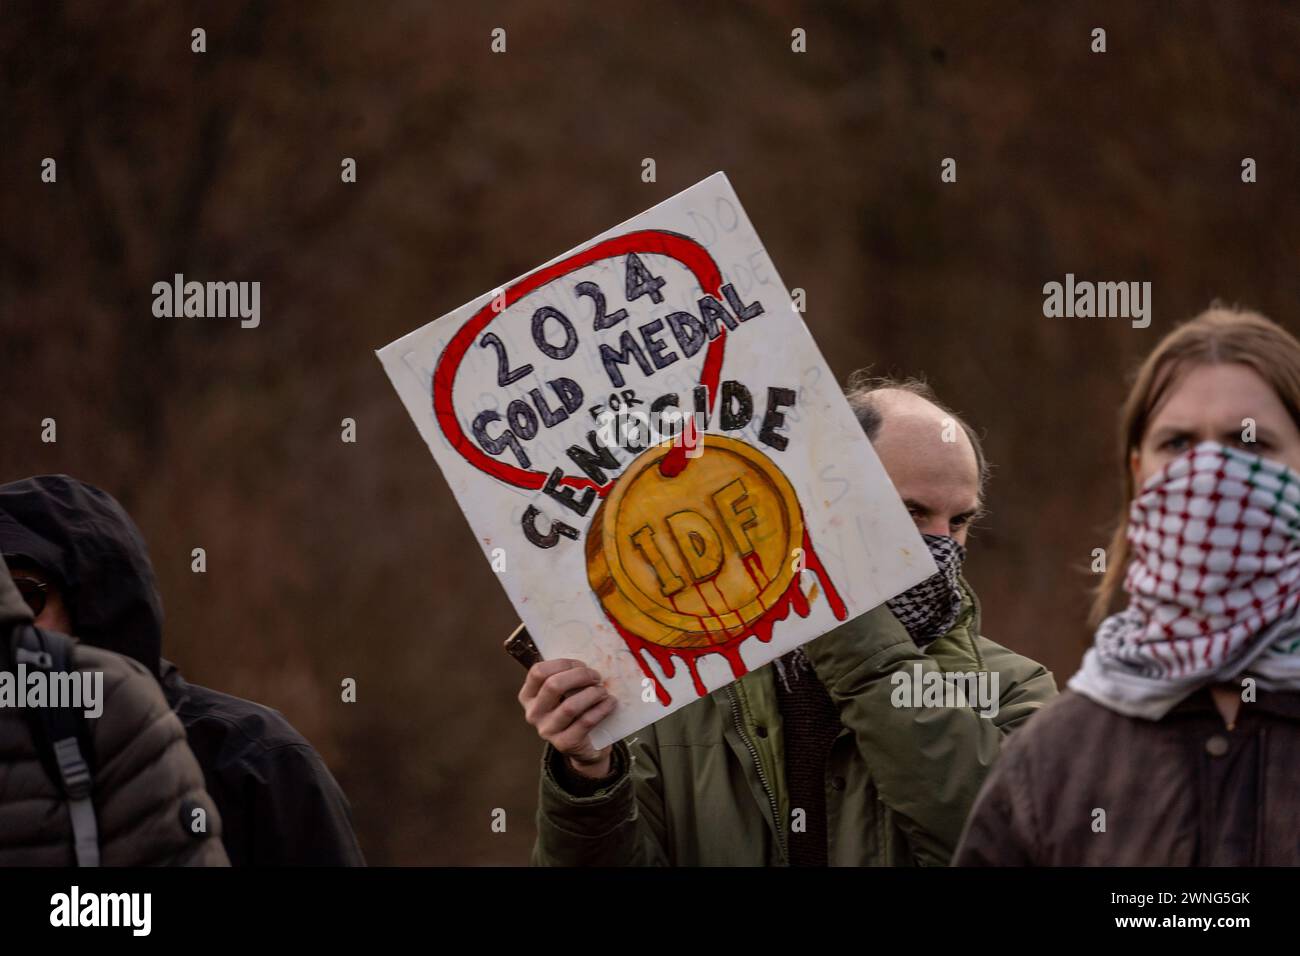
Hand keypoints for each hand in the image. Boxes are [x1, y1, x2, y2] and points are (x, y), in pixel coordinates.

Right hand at [518, 659, 615, 777]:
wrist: (585, 745)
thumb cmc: (576, 710)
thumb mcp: (565, 692)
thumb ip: (568, 675)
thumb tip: (589, 653)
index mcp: (528, 695)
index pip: (538, 671)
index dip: (563, 663)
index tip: (582, 664)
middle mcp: (533, 713)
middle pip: (553, 685)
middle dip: (580, 676)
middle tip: (596, 676)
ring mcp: (547, 730)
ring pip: (570, 706)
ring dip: (592, 694)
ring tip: (603, 691)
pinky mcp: (564, 743)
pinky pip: (585, 722)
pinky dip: (601, 709)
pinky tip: (610, 703)